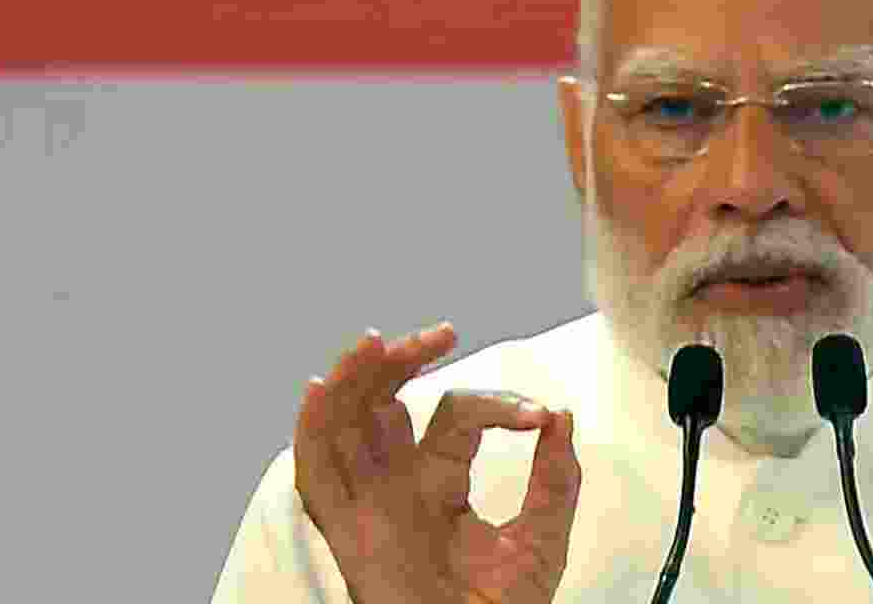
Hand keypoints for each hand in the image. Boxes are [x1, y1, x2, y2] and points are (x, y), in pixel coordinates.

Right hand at [294, 323, 581, 603]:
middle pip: (380, 404)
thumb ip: (556, 481)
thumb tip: (562, 417)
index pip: (457, 416)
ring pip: (342, 426)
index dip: (497, 405)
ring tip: (374, 342)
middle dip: (401, 361)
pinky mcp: (347, 534)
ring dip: (351, 379)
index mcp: (439, 481)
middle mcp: (396, 486)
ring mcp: (369, 506)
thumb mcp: (541, 538)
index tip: (538, 416)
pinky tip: (317, 390)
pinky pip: (314, 478)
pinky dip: (310, 431)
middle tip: (439, 335)